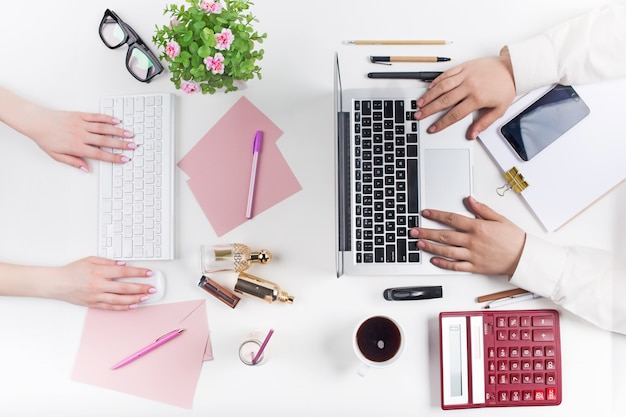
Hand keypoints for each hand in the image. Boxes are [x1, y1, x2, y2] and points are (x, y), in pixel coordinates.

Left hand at [28, 109, 136, 171]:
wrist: (36, 122)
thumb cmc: (45, 138)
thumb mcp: (57, 156)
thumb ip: (74, 162)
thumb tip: (86, 169)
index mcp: (76, 147)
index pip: (100, 154)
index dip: (114, 157)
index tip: (124, 159)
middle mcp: (81, 135)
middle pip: (106, 141)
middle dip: (121, 144)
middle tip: (132, 146)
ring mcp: (81, 124)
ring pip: (104, 128)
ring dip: (118, 131)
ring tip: (129, 134)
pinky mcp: (79, 115)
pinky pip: (96, 117)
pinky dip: (107, 119)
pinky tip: (116, 121)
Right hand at [43, 257, 156, 309]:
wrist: (57, 283)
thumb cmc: (72, 271)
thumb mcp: (90, 260)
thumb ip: (108, 262)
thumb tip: (123, 264)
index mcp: (99, 272)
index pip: (124, 272)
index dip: (138, 272)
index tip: (148, 273)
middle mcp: (99, 285)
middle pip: (125, 288)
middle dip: (141, 288)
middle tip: (152, 288)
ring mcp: (96, 296)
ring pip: (120, 299)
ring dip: (135, 299)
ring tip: (146, 297)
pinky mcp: (94, 304)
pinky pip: (111, 307)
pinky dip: (123, 307)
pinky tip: (132, 305)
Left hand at [409, 196, 525, 274]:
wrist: (524, 257)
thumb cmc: (514, 238)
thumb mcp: (499, 218)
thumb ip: (482, 209)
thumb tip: (469, 199)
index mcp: (478, 227)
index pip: (452, 219)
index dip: (436, 215)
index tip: (426, 213)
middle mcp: (473, 241)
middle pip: (444, 235)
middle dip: (426, 232)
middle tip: (413, 231)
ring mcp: (472, 255)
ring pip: (447, 251)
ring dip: (431, 247)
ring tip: (419, 244)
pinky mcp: (475, 267)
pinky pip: (456, 266)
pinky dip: (444, 264)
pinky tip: (434, 260)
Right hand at [414, 49, 515, 139]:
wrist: (512, 67)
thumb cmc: (505, 87)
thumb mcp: (499, 109)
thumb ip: (484, 123)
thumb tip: (472, 135)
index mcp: (477, 98)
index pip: (455, 114)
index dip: (441, 123)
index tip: (433, 128)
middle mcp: (469, 86)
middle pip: (444, 100)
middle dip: (429, 110)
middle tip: (419, 116)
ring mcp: (466, 75)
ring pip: (442, 86)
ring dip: (429, 96)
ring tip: (419, 103)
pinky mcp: (464, 66)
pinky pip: (447, 74)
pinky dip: (436, 81)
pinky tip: (429, 88)